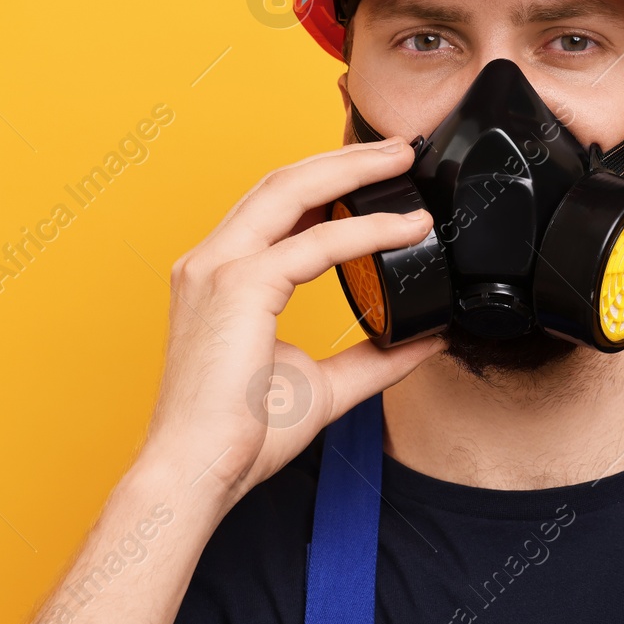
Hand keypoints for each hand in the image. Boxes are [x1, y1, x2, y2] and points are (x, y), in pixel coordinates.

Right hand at [143, 137, 440, 500]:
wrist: (198, 474)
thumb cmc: (240, 436)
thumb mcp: (326, 385)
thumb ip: (375, 357)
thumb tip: (426, 338)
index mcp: (221, 278)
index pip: (277, 208)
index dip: (329, 184)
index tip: (378, 178)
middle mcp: (211, 263)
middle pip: (282, 182)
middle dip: (344, 159)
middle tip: (399, 150)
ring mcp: (216, 269)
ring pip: (290, 191)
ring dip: (351, 170)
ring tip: (401, 162)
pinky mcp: (235, 287)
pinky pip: (313, 244)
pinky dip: (364, 231)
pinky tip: (406, 231)